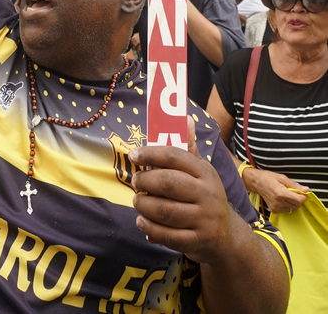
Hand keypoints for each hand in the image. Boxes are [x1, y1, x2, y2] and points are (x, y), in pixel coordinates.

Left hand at [129, 118, 231, 263]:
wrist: (226, 236)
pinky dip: (149, 227)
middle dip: (145, 181)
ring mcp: (204, 219)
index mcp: (205, 172)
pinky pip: (168, 235)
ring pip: (165, 210)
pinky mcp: (198, 241)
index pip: (175, 156)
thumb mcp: (201, 171)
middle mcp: (207, 194)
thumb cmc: (205, 196)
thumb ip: (189, 148)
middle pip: (167, 183)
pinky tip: (141, 220)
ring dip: (144, 205)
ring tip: (137, 201)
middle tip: (135, 181)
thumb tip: (185, 118)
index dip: (151, 153)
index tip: (133, 154)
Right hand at [247, 168, 308, 213]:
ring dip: (294, 203)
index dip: (303, 197)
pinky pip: (287, 210)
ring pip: (293, 209)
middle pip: (297, 205)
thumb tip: (306, 189)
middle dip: (298, 199)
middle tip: (294, 192)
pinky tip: (283, 199)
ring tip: (287, 195)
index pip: (298, 200)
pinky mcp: (274, 211)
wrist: (256, 182)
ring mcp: (276, 208)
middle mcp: (278, 202)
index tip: (303, 192)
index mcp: (280, 193)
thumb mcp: (282, 178)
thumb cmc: (268, 177)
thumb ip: (295, 185)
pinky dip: (288, 205)